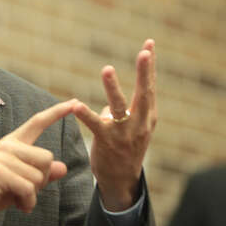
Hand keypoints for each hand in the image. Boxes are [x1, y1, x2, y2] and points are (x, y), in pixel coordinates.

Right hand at [0, 100, 74, 225]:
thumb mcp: (19, 182)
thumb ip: (40, 173)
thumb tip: (62, 167)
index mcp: (12, 143)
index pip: (37, 122)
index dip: (57, 112)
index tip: (75, 103)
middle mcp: (7, 145)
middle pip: (47, 158)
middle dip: (41, 180)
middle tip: (23, 191)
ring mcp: (2, 157)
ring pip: (39, 176)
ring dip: (33, 195)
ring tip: (16, 199)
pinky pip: (29, 189)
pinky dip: (27, 203)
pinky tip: (18, 206)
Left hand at [73, 39, 156, 210]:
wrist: (122, 181)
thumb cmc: (126, 150)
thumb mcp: (132, 129)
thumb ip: (123, 111)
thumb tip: (107, 104)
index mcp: (148, 117)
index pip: (150, 86)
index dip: (150, 66)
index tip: (149, 44)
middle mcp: (140, 123)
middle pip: (143, 94)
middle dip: (145, 72)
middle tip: (145, 53)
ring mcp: (124, 133)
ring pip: (118, 107)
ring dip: (113, 88)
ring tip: (107, 70)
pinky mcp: (107, 142)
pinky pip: (95, 125)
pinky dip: (86, 114)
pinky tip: (76, 104)